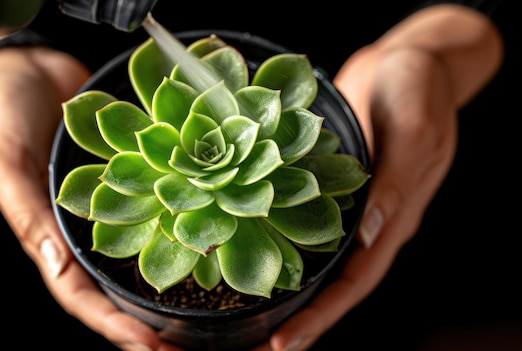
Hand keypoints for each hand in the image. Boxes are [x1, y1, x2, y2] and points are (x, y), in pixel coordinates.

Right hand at [0, 46, 182, 350]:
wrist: (30, 68)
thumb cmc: (6, 109)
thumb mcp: (5, 156)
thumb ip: (24, 207)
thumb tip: (54, 261)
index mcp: (47, 234)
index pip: (80, 294)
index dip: (112, 324)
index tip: (150, 348)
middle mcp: (83, 229)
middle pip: (116, 290)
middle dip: (147, 325)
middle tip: (187, 348)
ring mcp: (110, 208)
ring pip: (140, 260)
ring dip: (169, 291)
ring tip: (206, 319)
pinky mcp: (133, 182)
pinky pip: (157, 216)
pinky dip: (179, 238)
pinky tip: (208, 248)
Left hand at [252, 4, 502, 350]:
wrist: (410, 58)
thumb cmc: (418, 84)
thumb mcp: (414, 125)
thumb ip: (397, 181)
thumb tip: (370, 233)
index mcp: (395, 215)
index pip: (358, 279)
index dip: (324, 313)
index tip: (287, 340)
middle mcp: (371, 218)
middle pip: (336, 280)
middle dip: (304, 314)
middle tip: (263, 343)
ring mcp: (348, 202)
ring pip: (318, 256)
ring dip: (290, 285)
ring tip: (251, 313)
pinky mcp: (327, 180)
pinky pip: (305, 220)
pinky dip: (283, 241)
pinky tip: (252, 249)